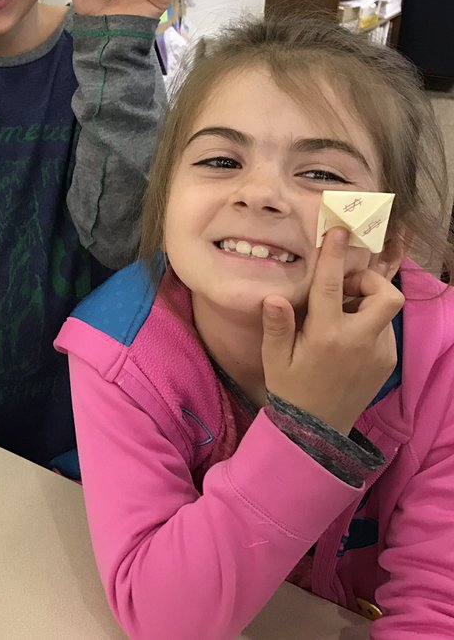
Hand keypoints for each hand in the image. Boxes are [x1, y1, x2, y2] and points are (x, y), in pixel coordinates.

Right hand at [261, 228, 403, 434]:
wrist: (317, 430)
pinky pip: (384, 329)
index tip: (336, 232)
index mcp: (327, 336)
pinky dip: (368, 322)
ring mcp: (378, 352)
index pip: (332, 286)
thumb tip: (275, 296)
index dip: (333, 256)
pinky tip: (346, 335)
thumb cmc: (290, 388)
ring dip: (366, 303)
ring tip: (340, 313)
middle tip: (346, 287)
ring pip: (385, 311)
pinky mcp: (387, 361)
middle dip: (371, 281)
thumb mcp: (275, 358)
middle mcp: (359, 341)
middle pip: (386, 295)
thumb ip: (277, 325)